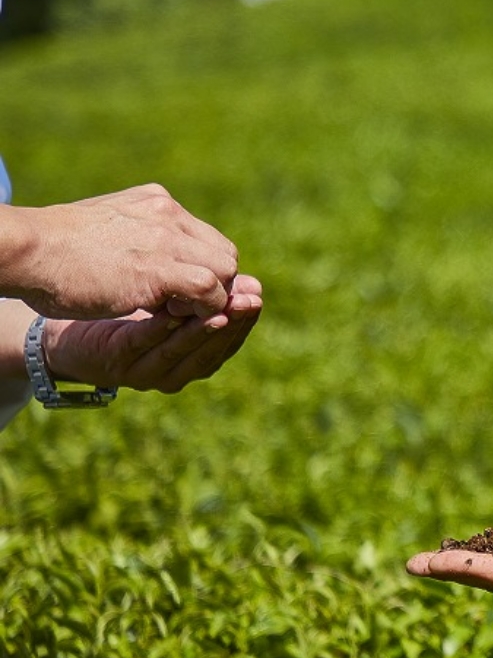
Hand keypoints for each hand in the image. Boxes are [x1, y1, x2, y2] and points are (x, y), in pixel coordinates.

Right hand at [0, 184, 239, 319]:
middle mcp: (169, 215)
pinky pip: (207, 290)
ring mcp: (167, 239)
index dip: (205, 267)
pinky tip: (175, 317)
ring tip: (180, 313)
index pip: (206, 238)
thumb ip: (136, 233)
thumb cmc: (55, 247)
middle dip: (217, 284)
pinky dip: (204, 308)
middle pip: (224, 253)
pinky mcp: (159, 269)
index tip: (186, 291)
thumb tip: (148, 253)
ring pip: (224, 271)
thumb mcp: (106, 226)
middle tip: (189, 306)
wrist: (28, 250)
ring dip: (212, 298)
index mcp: (157, 203)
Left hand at [40, 274, 261, 392]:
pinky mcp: (113, 359)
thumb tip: (252, 283)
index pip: (229, 343)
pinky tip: (173, 310)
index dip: (244, 322)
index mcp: (193, 360)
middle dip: (231, 326)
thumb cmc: (129, 309)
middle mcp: (172, 373)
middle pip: (209, 353)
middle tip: (247, 302)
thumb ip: (207, 296)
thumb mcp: (175, 301)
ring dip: (201, 331)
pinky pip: (141, 344)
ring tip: (221, 309)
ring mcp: (142, 371)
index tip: (257, 296)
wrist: (69, 320)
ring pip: (178, 352)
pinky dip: (160, 330)